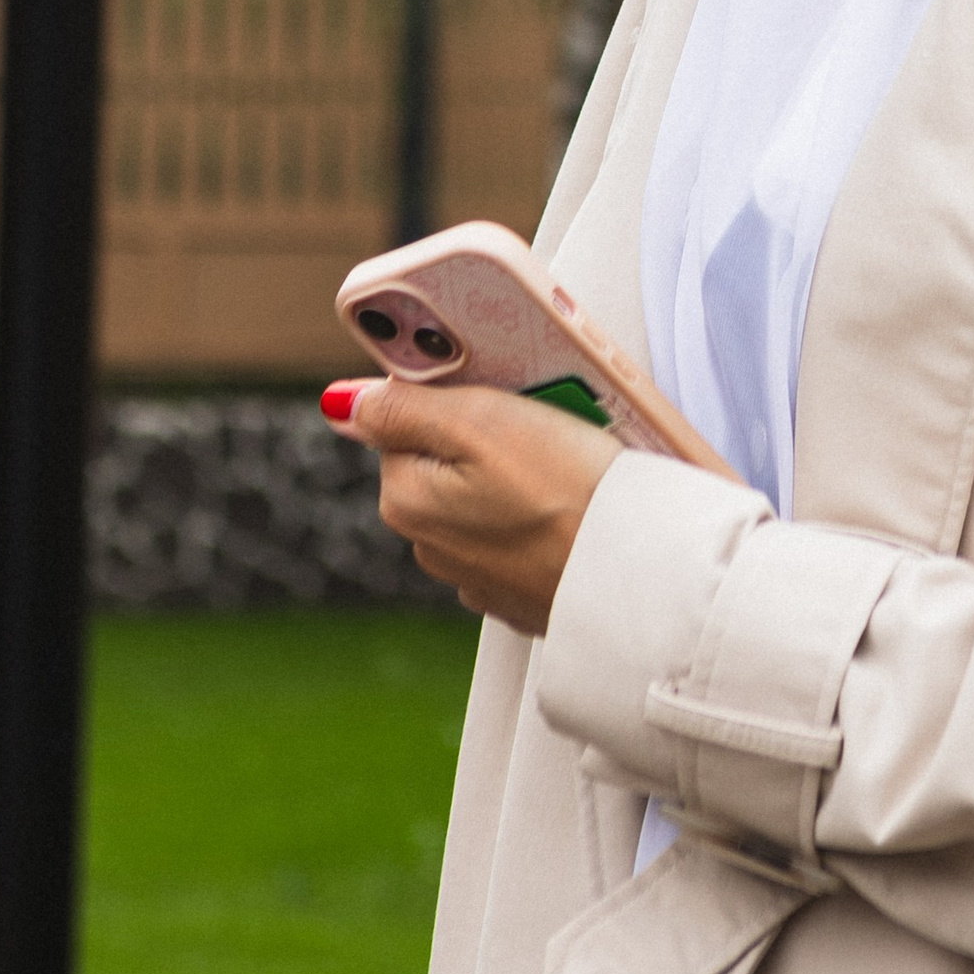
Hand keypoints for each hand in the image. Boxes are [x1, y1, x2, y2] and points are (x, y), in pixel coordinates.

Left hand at [324, 377, 620, 633]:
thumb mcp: (479, 422)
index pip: (407, 418)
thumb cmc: (564, 492)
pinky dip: (540, 508)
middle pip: (446, 454)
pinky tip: (574, 496)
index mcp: (407, 500)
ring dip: (517, 468)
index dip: (455, 393)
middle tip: (540, 416)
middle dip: (487, 430)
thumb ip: (404, 407)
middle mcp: (431, 544)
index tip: (498, 388)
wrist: (631, 572)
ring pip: (484, 490)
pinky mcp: (522, 586)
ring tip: (569, 454)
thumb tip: (341, 402)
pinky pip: (520, 526)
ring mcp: (477, 571)